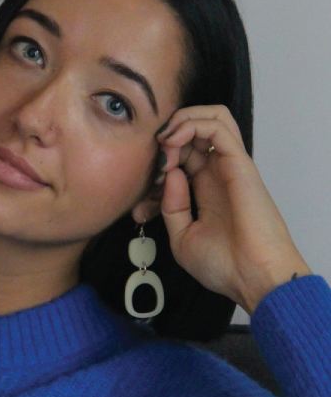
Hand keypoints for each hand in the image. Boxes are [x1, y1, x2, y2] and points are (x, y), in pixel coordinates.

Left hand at [154, 105, 311, 314]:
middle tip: (152, 161)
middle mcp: (218, 173)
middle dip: (166, 138)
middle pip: (193, 132)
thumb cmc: (224, 265)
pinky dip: (192, 124)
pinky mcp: (239, 163)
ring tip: (164, 142)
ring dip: (181, 121)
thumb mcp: (182, 238)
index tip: (144, 189)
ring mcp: (229, 166)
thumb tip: (169, 174)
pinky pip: (218, 126)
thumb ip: (172, 206)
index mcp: (205, 189)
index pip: (180, 156)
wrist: (251, 278)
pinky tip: (173, 142)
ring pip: (210, 118)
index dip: (157, 163)